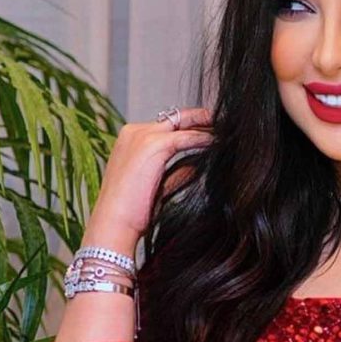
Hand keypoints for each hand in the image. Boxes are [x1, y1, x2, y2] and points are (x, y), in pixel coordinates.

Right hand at [84, 107, 214, 248]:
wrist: (113, 224)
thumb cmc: (131, 212)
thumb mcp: (157, 185)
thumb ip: (175, 172)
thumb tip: (196, 166)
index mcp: (130, 139)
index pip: (167, 125)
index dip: (190, 126)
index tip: (210, 130)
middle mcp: (134, 132)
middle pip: (176, 117)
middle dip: (201, 118)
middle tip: (223, 122)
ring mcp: (142, 136)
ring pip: (183, 122)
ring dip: (207, 126)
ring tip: (226, 130)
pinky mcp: (154, 144)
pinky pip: (188, 137)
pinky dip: (205, 139)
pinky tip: (219, 143)